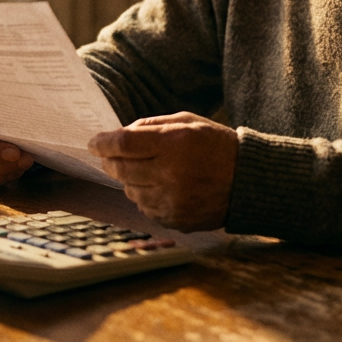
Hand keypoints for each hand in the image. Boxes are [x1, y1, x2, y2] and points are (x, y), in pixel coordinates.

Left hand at [88, 112, 237, 231]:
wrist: (247, 182)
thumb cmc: (217, 146)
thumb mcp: (188, 122)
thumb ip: (151, 125)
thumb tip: (119, 134)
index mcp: (174, 145)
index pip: (123, 144)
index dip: (102, 143)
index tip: (94, 143)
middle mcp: (170, 175)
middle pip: (120, 168)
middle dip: (110, 160)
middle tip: (110, 155)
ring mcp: (172, 201)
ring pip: (129, 190)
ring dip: (129, 179)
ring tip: (147, 169)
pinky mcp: (174, 219)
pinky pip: (144, 207)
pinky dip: (145, 196)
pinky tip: (160, 186)